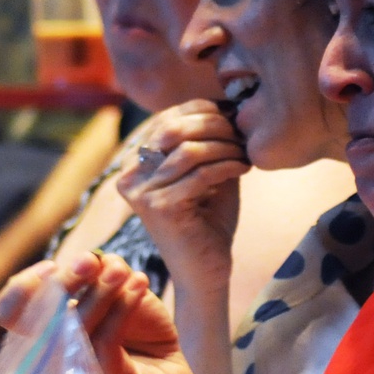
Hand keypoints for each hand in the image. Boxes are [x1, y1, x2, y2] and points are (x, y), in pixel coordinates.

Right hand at [0, 255, 202, 373]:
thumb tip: (95, 261)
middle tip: (91, 261)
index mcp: (48, 329)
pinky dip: (125, 304)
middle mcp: (57, 353)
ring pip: (77, 325)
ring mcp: (81, 371)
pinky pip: (107, 338)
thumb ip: (98, 271)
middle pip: (39, 316)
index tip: (51, 267)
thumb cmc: (140, 329)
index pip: (9, 313)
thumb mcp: (115, 288)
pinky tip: (141, 283)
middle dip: (65, 281)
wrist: (172, 372)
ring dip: (102, 289)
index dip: (22, 287)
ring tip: (125, 272)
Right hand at [117, 103, 247, 292]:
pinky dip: (227, 165)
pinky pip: (200, 174)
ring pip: (189, 150)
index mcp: (134, 163)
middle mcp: (129, 176)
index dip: (202, 110)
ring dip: (224, 146)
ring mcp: (140, 193)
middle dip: (214, 125)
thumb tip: (226, 102)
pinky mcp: (158, 208)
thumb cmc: (209, 221)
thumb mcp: (207, 170)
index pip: (166, 118)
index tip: (233, 116)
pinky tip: (244, 167)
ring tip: (244, 152)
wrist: (206, 271)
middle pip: (174, 129)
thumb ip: (207, 140)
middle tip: (242, 133)